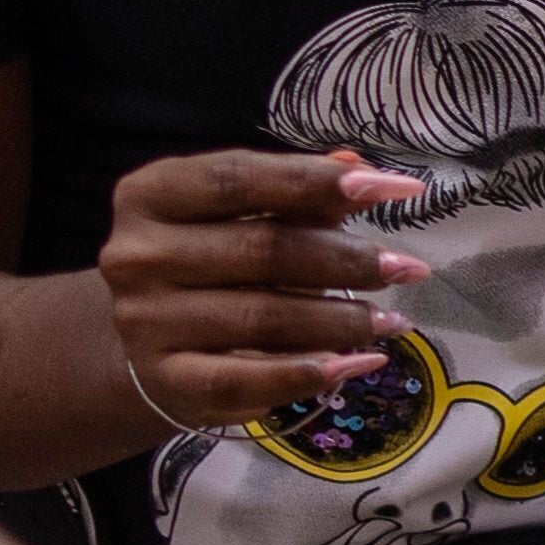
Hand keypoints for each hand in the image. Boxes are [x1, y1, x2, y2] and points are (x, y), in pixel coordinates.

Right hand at [87, 144, 412, 432]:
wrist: (151, 344)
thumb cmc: (210, 265)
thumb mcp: (241, 218)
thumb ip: (295, 194)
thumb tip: (356, 164)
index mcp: (151, 195)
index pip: (240, 178)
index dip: (322, 181)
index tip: (402, 189)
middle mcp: (137, 255)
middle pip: (262, 249)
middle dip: (348, 259)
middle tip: (406, 269)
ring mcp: (146, 321)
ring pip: (264, 317)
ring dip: (342, 320)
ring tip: (391, 320)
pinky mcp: (167, 380)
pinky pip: (248, 380)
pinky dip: (311, 373)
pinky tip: (360, 362)